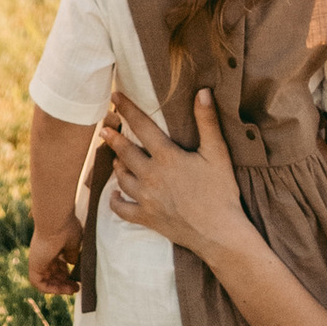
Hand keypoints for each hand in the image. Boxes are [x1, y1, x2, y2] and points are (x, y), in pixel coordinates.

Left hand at [27, 224, 80, 297]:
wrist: (56, 221)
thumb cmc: (66, 228)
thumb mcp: (73, 244)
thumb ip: (72, 255)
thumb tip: (72, 264)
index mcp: (53, 247)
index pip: (59, 265)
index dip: (68, 274)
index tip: (77, 279)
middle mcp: (45, 254)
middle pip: (53, 274)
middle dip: (65, 282)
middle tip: (76, 287)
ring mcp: (39, 260)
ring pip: (46, 280)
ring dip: (59, 288)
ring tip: (73, 290)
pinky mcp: (34, 266)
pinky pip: (39, 283)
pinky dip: (50, 289)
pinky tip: (62, 290)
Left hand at [108, 89, 250, 264]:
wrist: (220, 233)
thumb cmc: (221, 192)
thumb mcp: (217, 153)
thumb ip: (208, 121)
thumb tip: (203, 92)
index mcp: (167, 157)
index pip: (142, 126)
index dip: (127, 109)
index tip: (114, 96)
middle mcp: (151, 176)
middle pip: (125, 152)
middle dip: (113, 137)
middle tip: (105, 127)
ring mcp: (146, 199)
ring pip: (122, 178)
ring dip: (116, 164)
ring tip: (114, 155)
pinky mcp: (147, 218)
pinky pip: (122, 209)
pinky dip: (115, 201)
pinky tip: (114, 194)